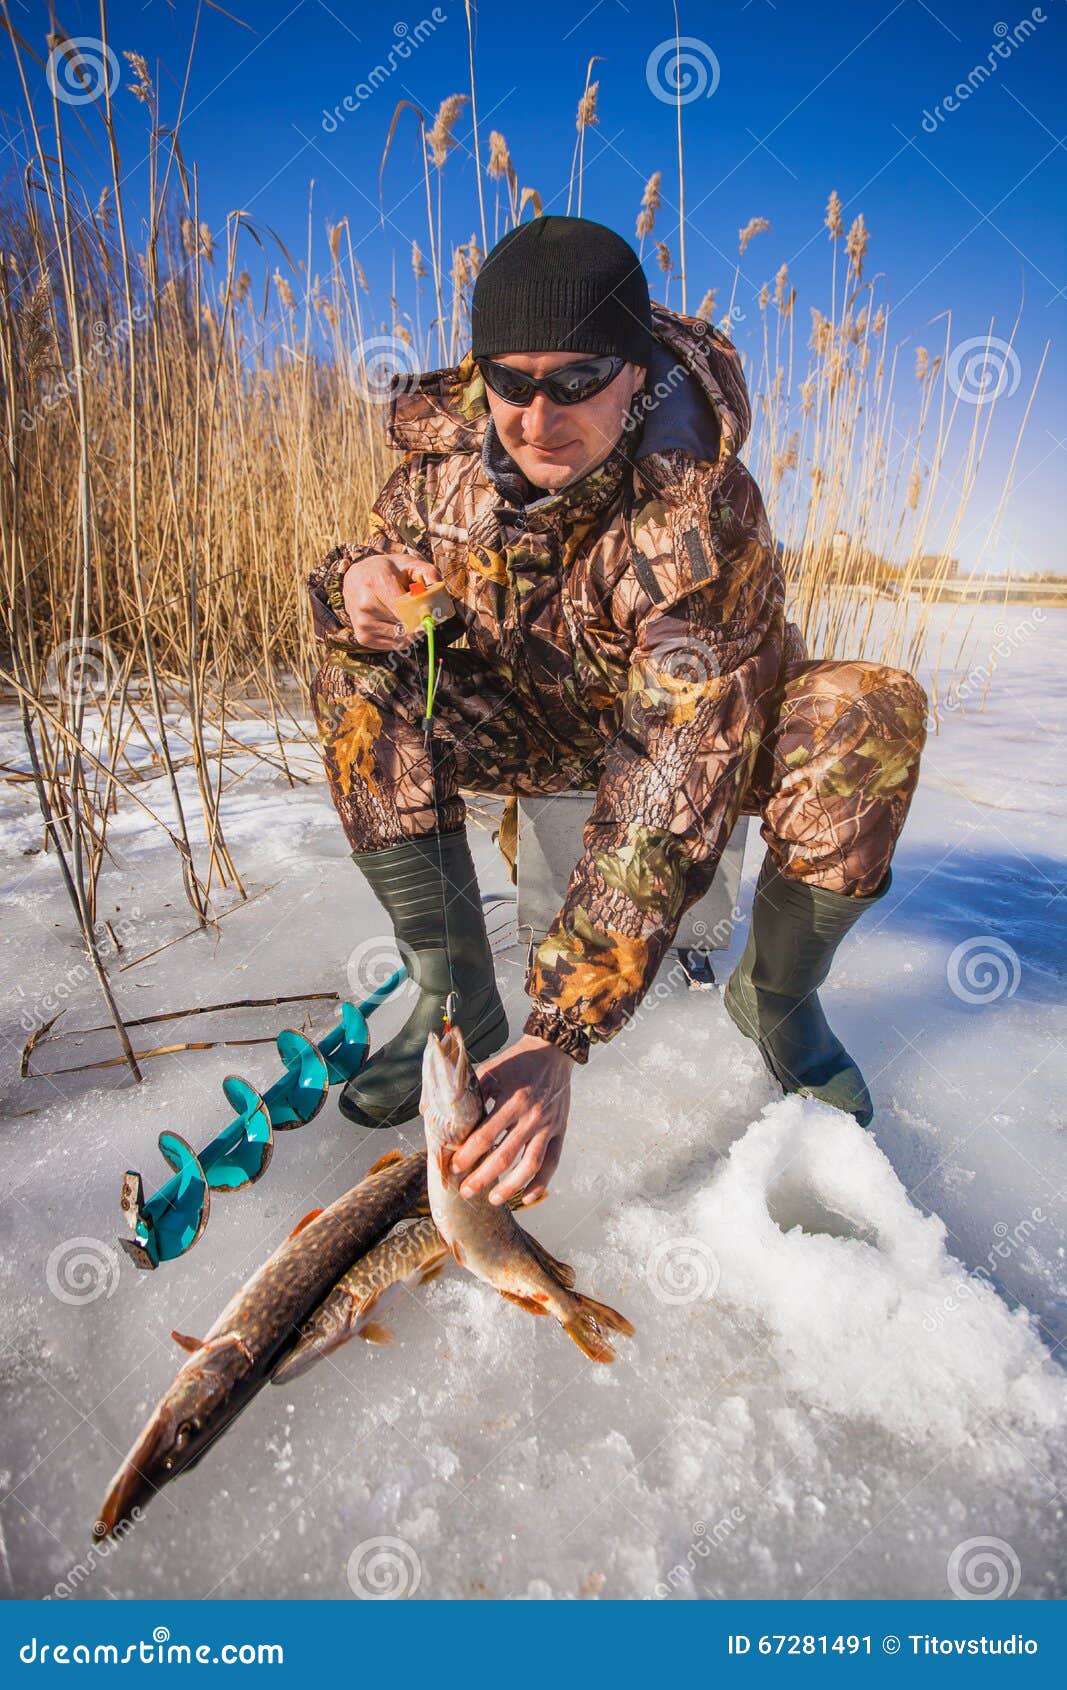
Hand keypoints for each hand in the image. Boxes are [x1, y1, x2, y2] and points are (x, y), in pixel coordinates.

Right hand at [341, 549, 440, 649]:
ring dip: (413, 631)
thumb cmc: (386, 570)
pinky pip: (395, 645)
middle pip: (406, 626)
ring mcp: (363, 624)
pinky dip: (403, 637)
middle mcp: (366, 605)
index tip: (432, 612)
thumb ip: (428, 572)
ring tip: (407, 615)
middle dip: (420, 622)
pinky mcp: (363, 638)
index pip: (406, 609)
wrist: (356, 578)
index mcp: (376, 582)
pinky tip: (398, 622)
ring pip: (403, 638)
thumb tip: (440, 589)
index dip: (423, 614)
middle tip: (423, 613)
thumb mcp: (408, 563)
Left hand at [450, 1034, 572, 1205]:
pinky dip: (541, 1183)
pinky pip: (552, 1162)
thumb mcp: (488, 1070)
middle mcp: (531, 1115)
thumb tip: (428, 1110)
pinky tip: (526, 1197)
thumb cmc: (516, 1063)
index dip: (467, 1155)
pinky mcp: (560, 1131)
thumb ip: (462, 1092)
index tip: (454, 1168)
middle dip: (482, 1177)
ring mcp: (547, 1125)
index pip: (485, 1135)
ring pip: (530, 1164)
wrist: (552, 1052)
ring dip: (511, 1186)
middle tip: (466, 1191)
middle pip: (504, 1155)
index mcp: (511, 1099)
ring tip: (493, 1199)